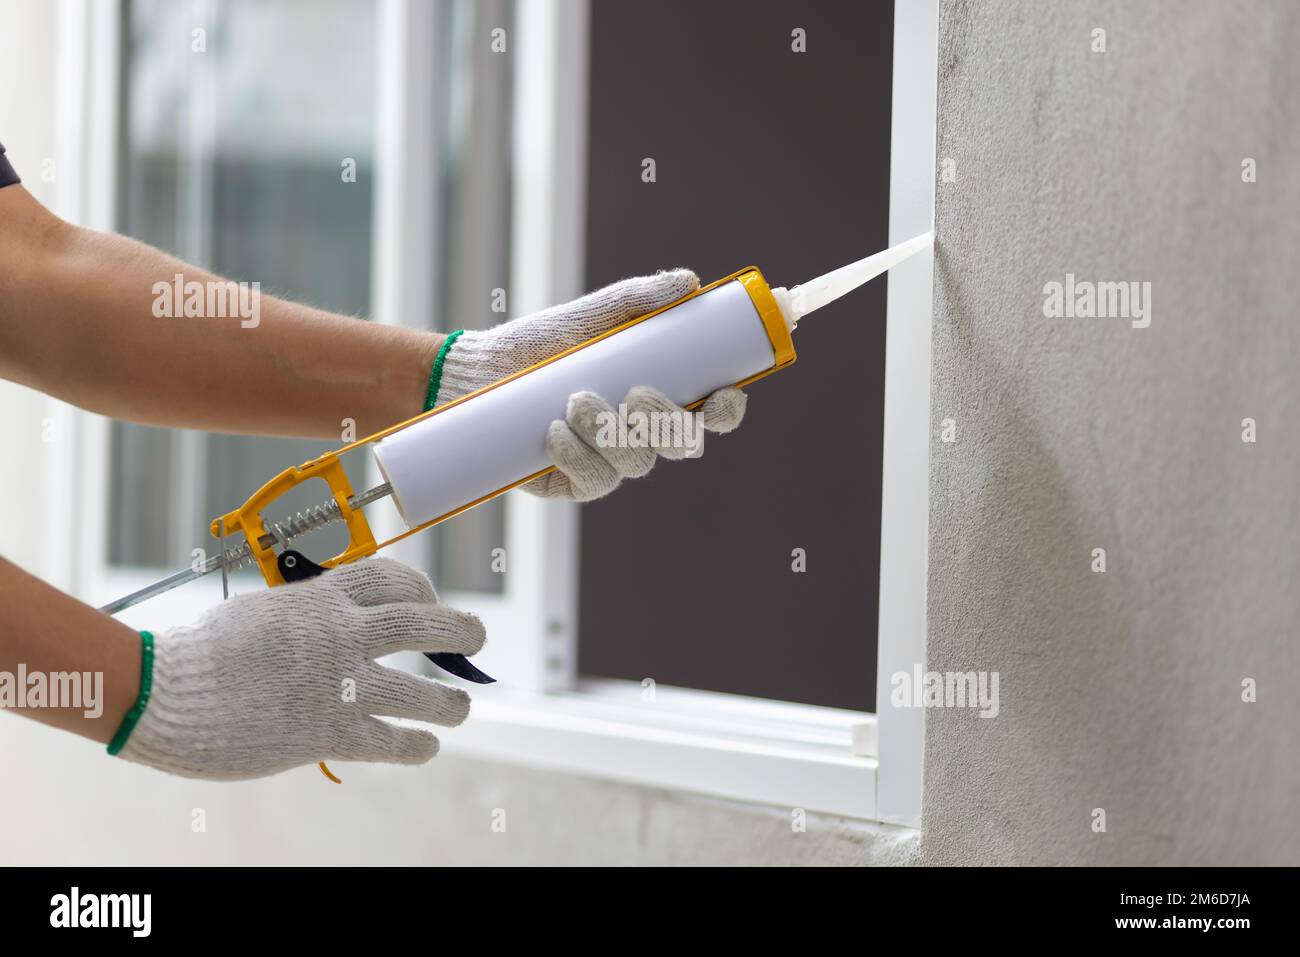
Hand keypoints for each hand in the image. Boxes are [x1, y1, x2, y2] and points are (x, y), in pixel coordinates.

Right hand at [117, 558, 484, 779]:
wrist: (165, 693)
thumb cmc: (201, 652)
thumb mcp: (262, 612)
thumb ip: (305, 616)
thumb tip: (332, 624)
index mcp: (322, 598)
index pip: (392, 579)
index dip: (422, 589)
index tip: (431, 601)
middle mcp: (342, 635)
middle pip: (424, 624)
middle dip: (459, 630)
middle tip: (476, 638)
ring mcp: (341, 685)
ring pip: (421, 691)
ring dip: (449, 701)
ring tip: (460, 707)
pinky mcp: (331, 733)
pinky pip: (391, 740)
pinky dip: (415, 744)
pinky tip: (426, 746)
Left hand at [432, 270, 747, 500]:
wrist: (481, 371)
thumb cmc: (539, 343)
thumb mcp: (589, 315)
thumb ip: (637, 298)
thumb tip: (687, 283)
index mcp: (657, 394)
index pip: (709, 412)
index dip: (726, 410)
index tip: (724, 394)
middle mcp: (640, 433)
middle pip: (681, 444)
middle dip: (666, 421)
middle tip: (635, 393)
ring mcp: (610, 461)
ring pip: (638, 463)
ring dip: (611, 433)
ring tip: (574, 400)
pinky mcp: (575, 482)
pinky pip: (594, 481)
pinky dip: (578, 456)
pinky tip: (555, 432)